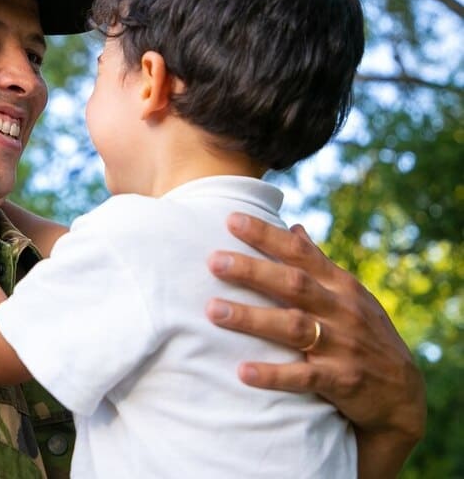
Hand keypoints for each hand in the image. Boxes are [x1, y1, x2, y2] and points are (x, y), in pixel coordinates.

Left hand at [206, 213, 425, 473]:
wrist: (402, 395)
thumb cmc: (364, 335)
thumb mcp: (349, 295)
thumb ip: (319, 263)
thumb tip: (294, 228)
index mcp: (340, 285)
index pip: (300, 253)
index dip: (267, 235)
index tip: (231, 219)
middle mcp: (341, 310)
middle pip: (292, 284)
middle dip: (252, 271)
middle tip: (213, 261)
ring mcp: (343, 346)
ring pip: (293, 327)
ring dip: (251, 318)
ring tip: (212, 310)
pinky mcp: (342, 382)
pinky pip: (304, 377)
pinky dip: (273, 374)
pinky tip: (242, 371)